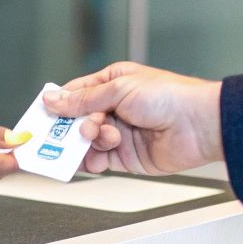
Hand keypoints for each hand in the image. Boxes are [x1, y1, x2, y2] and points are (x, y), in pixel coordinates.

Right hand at [43, 62, 221, 175]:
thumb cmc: (168, 96)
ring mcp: (119, 133)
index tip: (42, 116)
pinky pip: (99, 160)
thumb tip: (52, 99)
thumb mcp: (120, 89)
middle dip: (72, 127)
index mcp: (112, 83)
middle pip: (77, 120)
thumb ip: (84, 99)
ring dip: (88, 142)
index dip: (58, 104)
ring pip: (86, 141)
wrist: (200, 125)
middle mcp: (114, 108)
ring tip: (100, 139)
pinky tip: (101, 157)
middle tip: (72, 132)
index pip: (75, 93)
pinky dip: (95, 160)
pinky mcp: (125, 156)